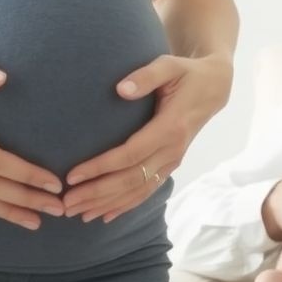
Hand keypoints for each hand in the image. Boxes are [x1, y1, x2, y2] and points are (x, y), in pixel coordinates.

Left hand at [62, 54, 231, 222]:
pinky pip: (147, 191)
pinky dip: (125, 206)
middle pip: (131, 179)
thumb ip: (146, 76)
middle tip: (67, 203)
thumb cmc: (187, 74)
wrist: (213, 88)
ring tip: (79, 214)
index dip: (100, 167)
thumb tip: (121, 88)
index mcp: (170, 128)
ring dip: (107, 204)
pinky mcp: (170, 166)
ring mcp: (172, 162)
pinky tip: (105, 216)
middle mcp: (172, 151)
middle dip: (97, 193)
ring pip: (137, 191)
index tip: (73, 175)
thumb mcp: (170, 65)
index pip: (130, 154)